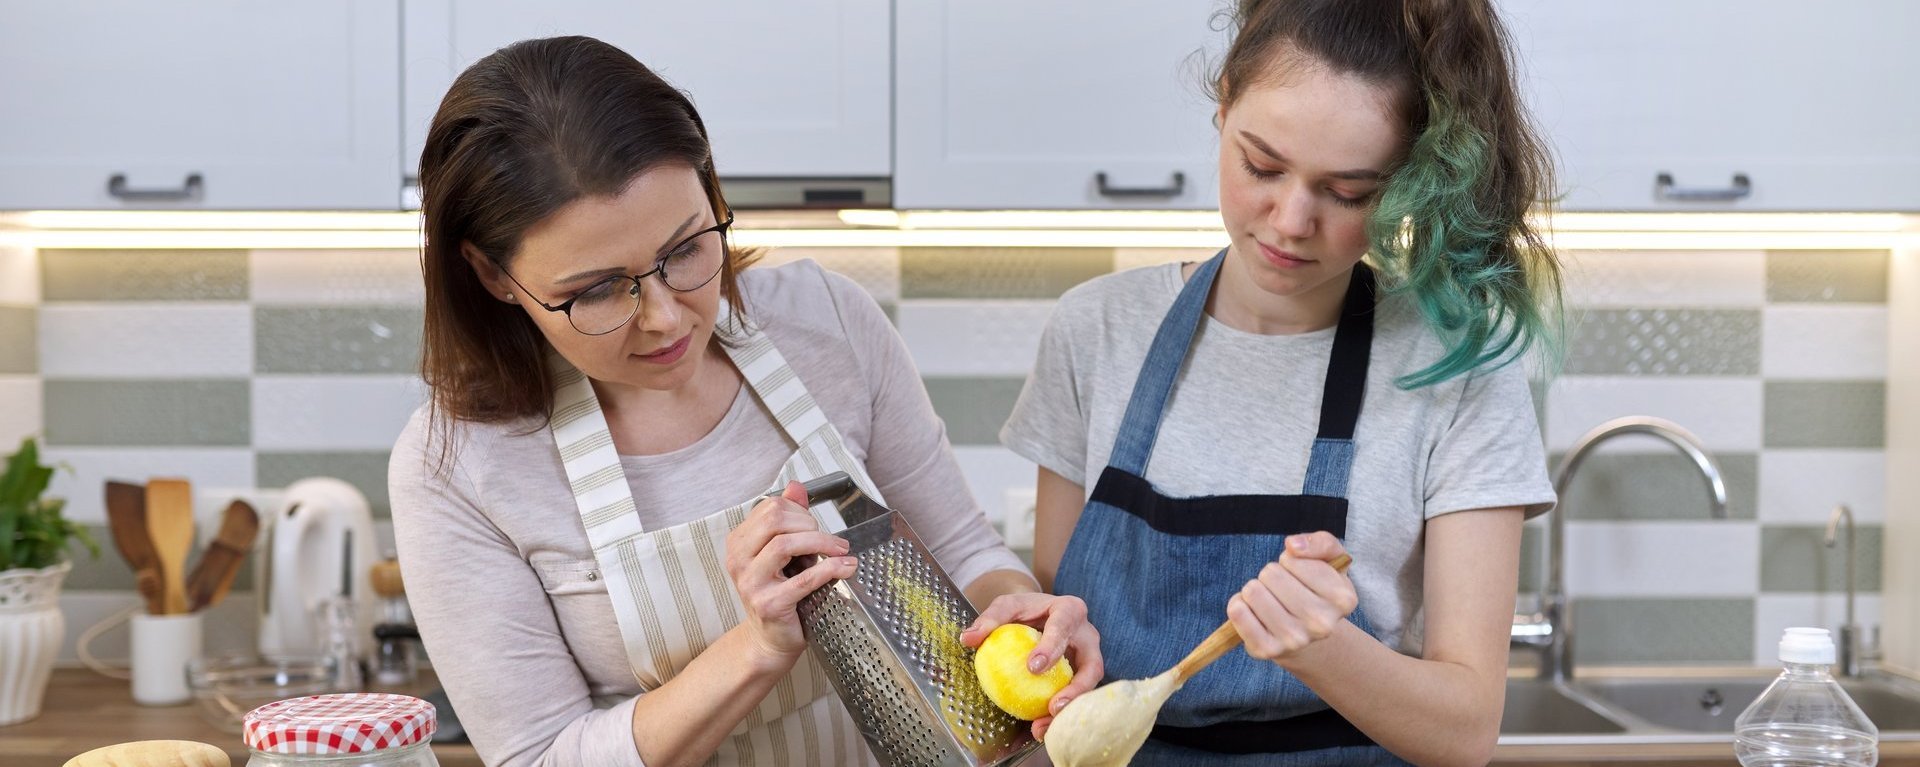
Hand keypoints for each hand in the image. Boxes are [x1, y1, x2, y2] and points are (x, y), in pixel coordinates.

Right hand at [723, 481, 856, 667]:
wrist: (770, 640)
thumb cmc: (779, 593)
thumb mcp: (782, 552)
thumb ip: (788, 518)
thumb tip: (796, 486)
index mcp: (739, 543)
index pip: (769, 508)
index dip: (799, 511)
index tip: (815, 526)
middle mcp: (738, 560)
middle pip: (774, 520)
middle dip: (810, 524)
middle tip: (830, 539)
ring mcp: (750, 583)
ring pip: (785, 543)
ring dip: (822, 542)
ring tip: (841, 550)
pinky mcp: (769, 604)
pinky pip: (804, 579)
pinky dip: (830, 569)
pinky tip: (846, 567)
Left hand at [961, 593, 1102, 740]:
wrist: (1040, 614)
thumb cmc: (1025, 610)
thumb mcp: (1007, 606)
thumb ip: (990, 619)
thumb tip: (968, 639)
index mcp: (1070, 610)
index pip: (1064, 626)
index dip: (1052, 647)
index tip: (1033, 667)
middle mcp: (1087, 637)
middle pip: (1092, 665)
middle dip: (1077, 688)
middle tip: (1054, 706)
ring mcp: (1089, 659)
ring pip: (1088, 688)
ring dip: (1067, 709)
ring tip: (1042, 727)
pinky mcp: (1082, 677)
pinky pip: (1075, 698)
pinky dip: (1058, 715)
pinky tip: (1039, 728)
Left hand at [1228, 532, 1356, 662]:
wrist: (1308, 638)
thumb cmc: (1316, 591)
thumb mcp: (1330, 561)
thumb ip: (1321, 543)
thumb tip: (1293, 545)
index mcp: (1342, 599)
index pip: (1292, 560)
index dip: (1291, 561)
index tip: (1300, 575)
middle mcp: (1322, 624)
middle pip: (1271, 574)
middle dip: (1272, 575)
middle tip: (1283, 590)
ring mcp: (1294, 640)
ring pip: (1252, 591)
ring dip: (1255, 589)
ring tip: (1270, 600)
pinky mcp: (1266, 650)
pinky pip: (1237, 612)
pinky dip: (1238, 604)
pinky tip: (1252, 611)